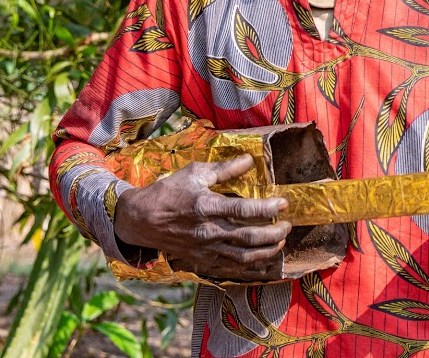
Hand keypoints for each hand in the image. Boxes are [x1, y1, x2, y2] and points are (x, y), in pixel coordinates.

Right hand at [113, 155, 290, 273]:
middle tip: (288, 225)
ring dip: (266, 251)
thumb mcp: (195, 173)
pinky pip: (231, 268)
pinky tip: (263, 259)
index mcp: (206, 206)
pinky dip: (250, 267)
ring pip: (242, 257)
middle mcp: (207, 231)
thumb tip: (249, 160)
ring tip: (280, 241)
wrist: (141, 220)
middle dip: (273, 233)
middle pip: (248, 237)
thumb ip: (224, 169)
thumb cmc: (168, 192)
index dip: (267, 208)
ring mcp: (205, 249)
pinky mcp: (202, 260)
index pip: (244, 209)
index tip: (283, 204)